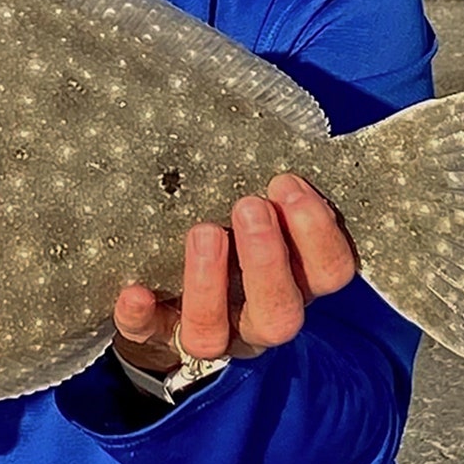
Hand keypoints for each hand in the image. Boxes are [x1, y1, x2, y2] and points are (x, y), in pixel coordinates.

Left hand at [112, 174, 355, 371]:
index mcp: (294, 284)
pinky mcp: (154, 337)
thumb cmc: (228, 229)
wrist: (168, 289)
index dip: (317, 234)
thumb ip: (268, 187)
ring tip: (203, 231)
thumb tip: (262, 125)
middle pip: (280, 313)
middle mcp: (256, 318)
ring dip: (209, 283)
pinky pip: (146, 334)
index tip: (287, 183)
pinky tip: (134, 290)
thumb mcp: (255, 208)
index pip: (330, 273)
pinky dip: (140, 314)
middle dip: (267, 260)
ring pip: (214, 333)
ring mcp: (207, 335)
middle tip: (248, 205)